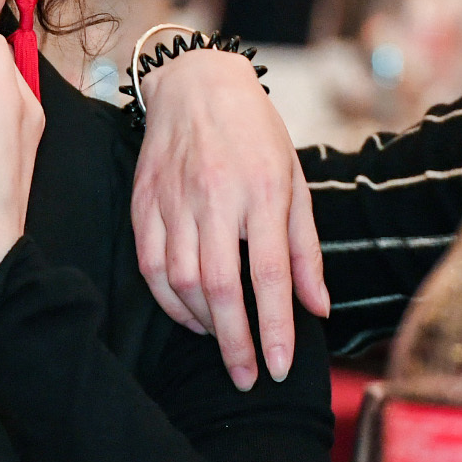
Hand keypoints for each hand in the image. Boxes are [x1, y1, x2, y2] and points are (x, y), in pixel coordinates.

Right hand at [130, 47, 325, 388]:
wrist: (195, 83)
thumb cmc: (254, 132)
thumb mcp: (294, 180)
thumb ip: (304, 249)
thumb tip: (317, 309)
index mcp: (263, 190)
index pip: (268, 274)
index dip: (274, 328)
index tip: (279, 367)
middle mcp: (216, 197)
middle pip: (220, 287)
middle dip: (234, 343)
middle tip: (247, 378)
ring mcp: (174, 201)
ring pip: (182, 282)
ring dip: (203, 324)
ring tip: (223, 343)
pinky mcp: (144, 203)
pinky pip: (151, 267)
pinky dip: (169, 302)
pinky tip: (190, 316)